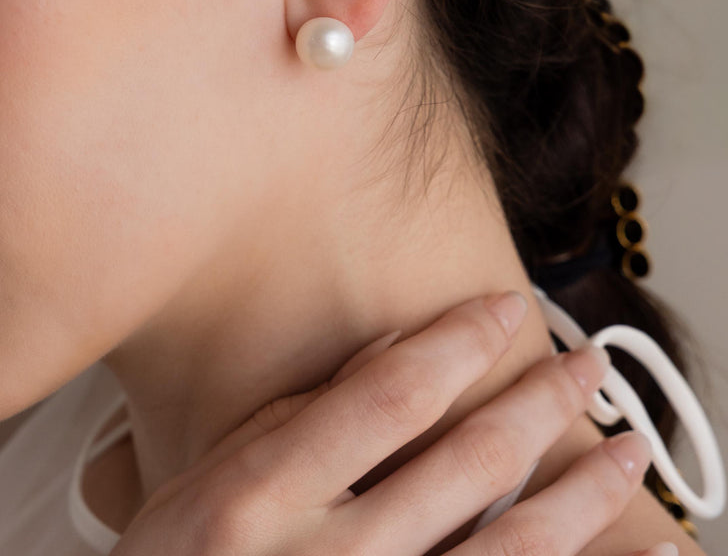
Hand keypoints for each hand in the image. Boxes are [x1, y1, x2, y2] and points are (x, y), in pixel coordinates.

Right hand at [111, 293, 669, 554]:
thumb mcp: (213, 478)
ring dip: (580, 496)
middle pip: (466, 465)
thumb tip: (395, 350)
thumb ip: (300, 417)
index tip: (505, 309)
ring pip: (511, 550)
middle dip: (539, 403)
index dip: (459, 344)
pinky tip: (613, 553)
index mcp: (264, 497)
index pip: (389, 397)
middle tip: (587, 363)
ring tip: (627, 451)